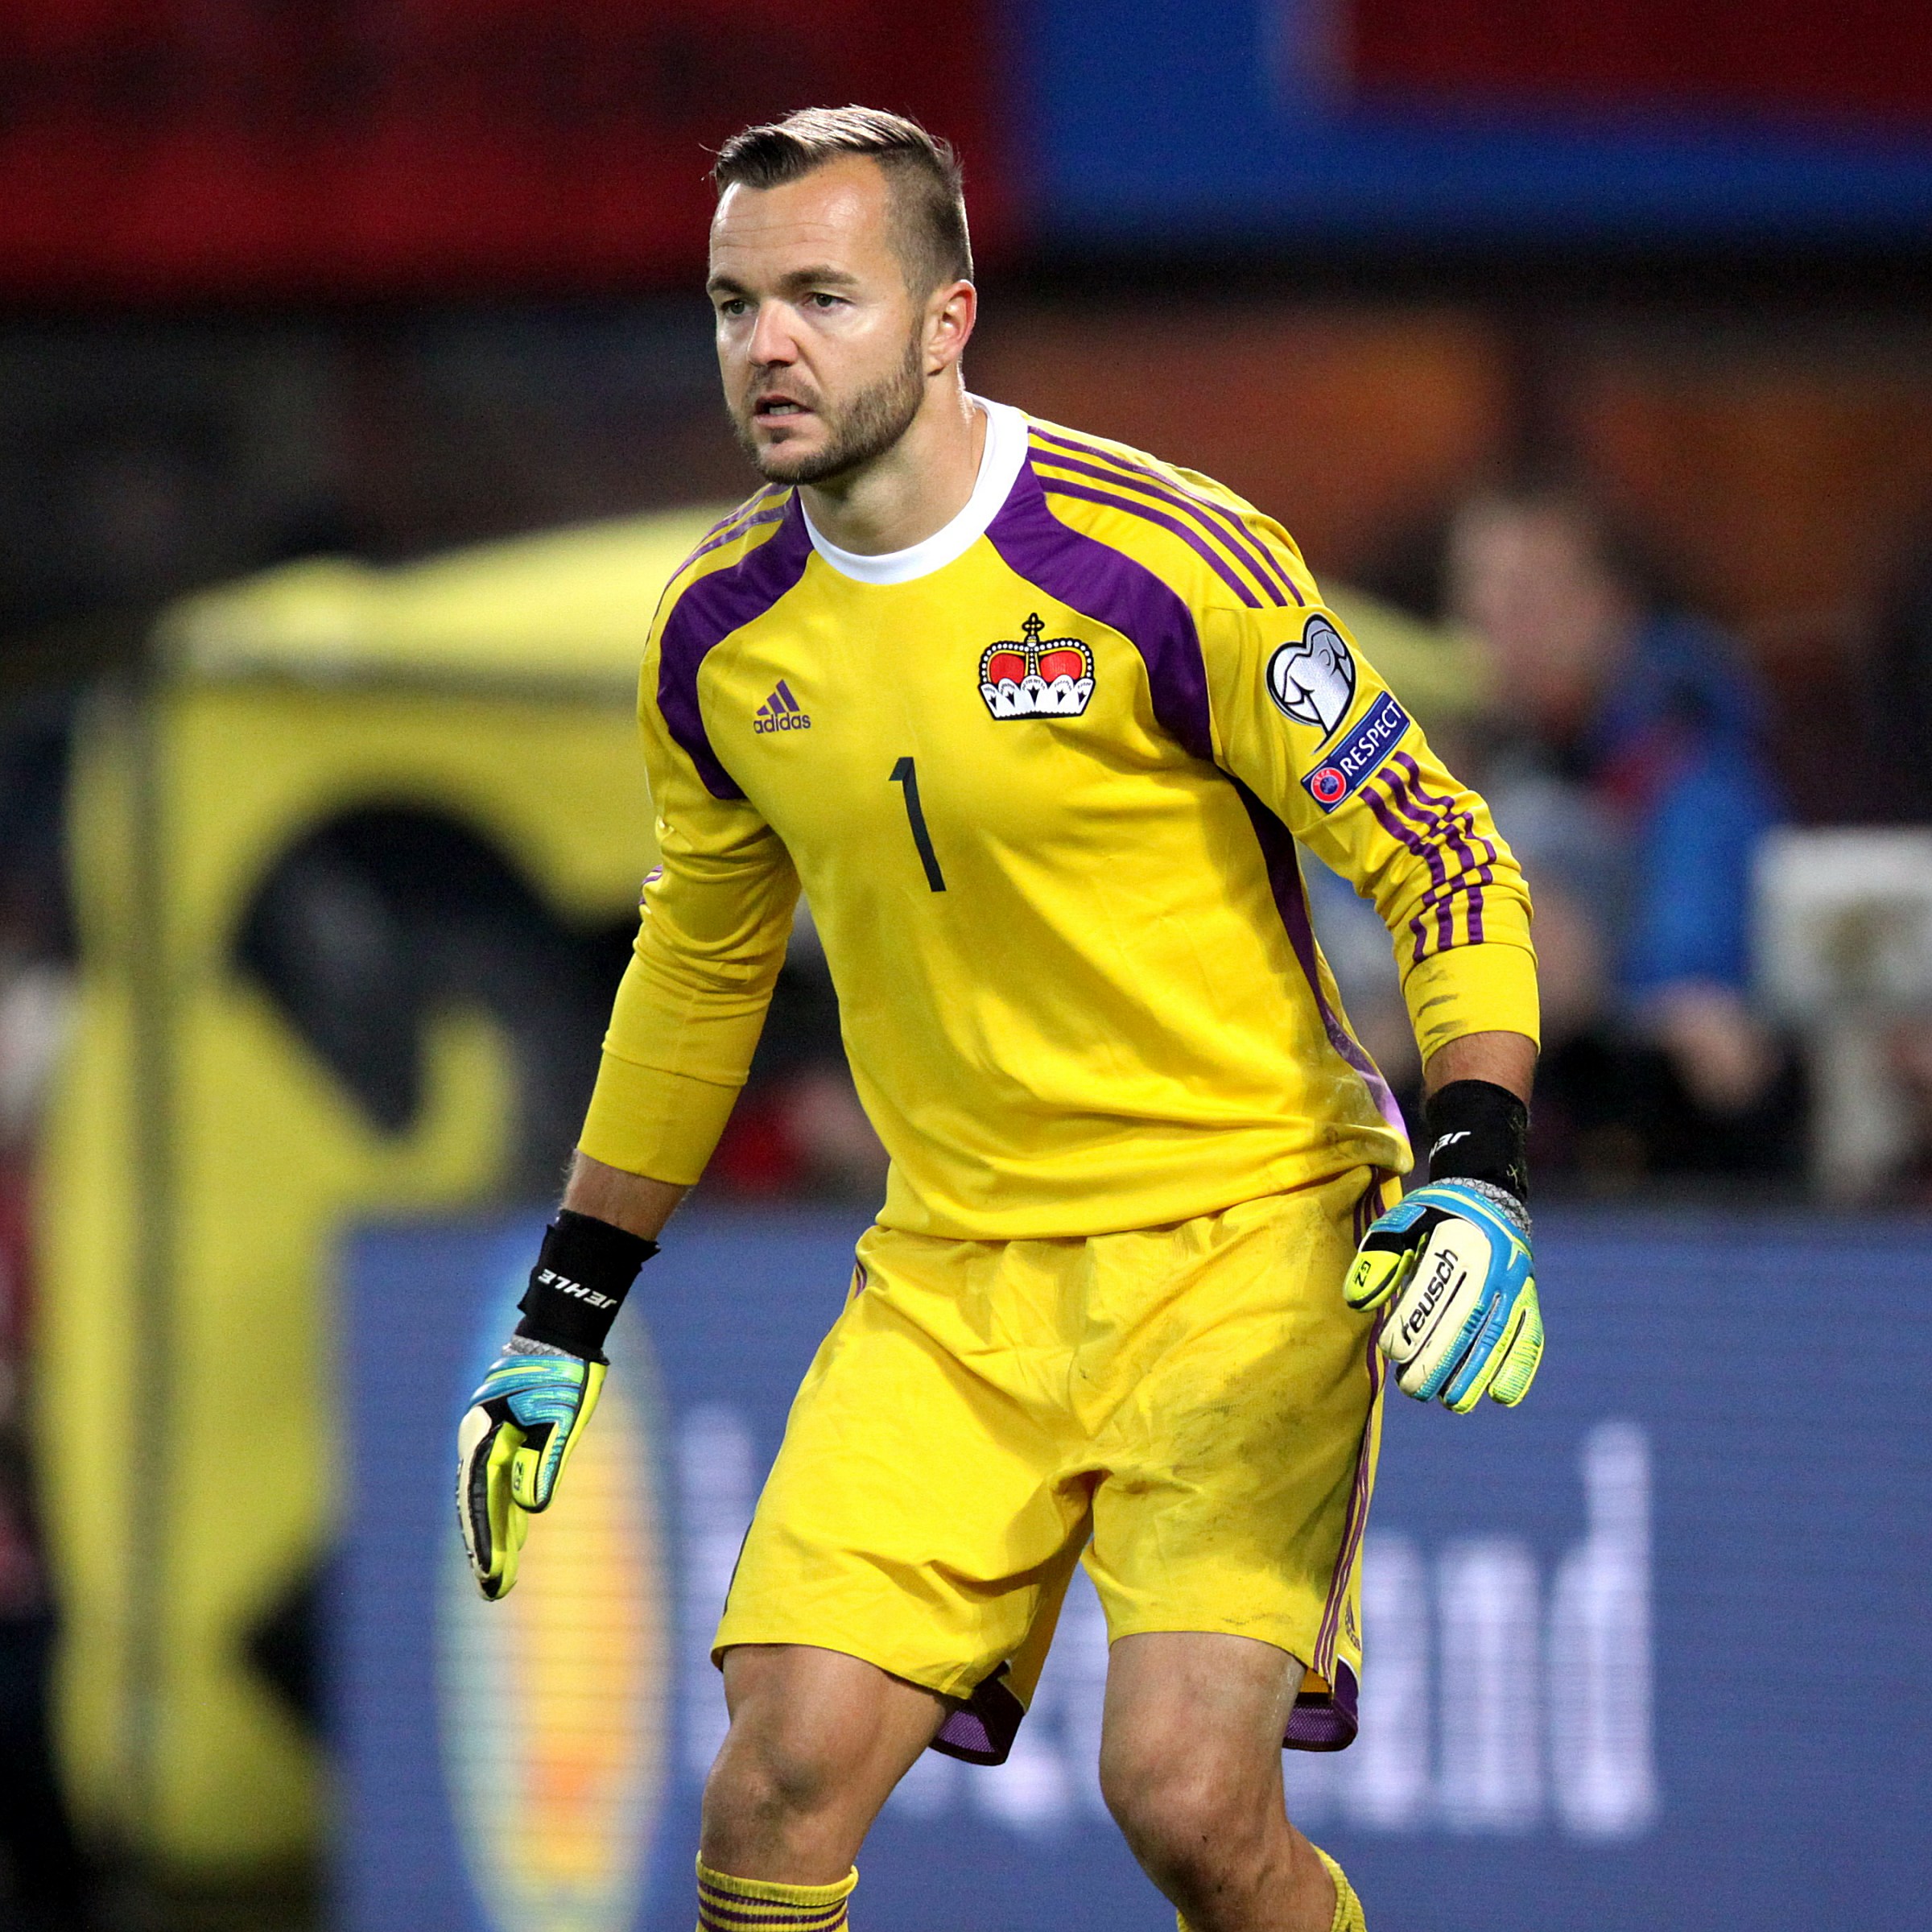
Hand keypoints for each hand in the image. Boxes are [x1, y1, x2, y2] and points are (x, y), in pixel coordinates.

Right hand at [455, 1345, 605, 1599]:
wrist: (561, 1334)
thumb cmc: (565, 1373)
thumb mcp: (563, 1415)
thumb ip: (546, 1460)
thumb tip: (532, 1508)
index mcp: (487, 1435)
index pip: (481, 1498)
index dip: (486, 1540)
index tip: (492, 1575)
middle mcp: (479, 1440)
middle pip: (477, 1504)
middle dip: (485, 1549)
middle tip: (493, 1592)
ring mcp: (489, 1441)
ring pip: (486, 1498)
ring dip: (493, 1537)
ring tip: (499, 1580)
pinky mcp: (504, 1440)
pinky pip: (499, 1485)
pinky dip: (505, 1514)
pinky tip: (516, 1540)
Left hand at [1344, 1180, 1542, 1412]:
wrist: (1488, 1200)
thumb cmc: (1432, 1219)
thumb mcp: (1400, 1222)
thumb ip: (1378, 1258)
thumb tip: (1357, 1303)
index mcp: (1457, 1241)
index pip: (1433, 1293)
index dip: (1413, 1326)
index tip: (1391, 1350)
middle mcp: (1493, 1265)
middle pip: (1467, 1323)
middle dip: (1439, 1363)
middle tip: (1413, 1390)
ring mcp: (1518, 1285)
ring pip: (1499, 1337)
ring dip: (1476, 1375)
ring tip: (1450, 1402)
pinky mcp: (1531, 1301)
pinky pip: (1530, 1338)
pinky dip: (1520, 1368)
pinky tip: (1500, 1396)